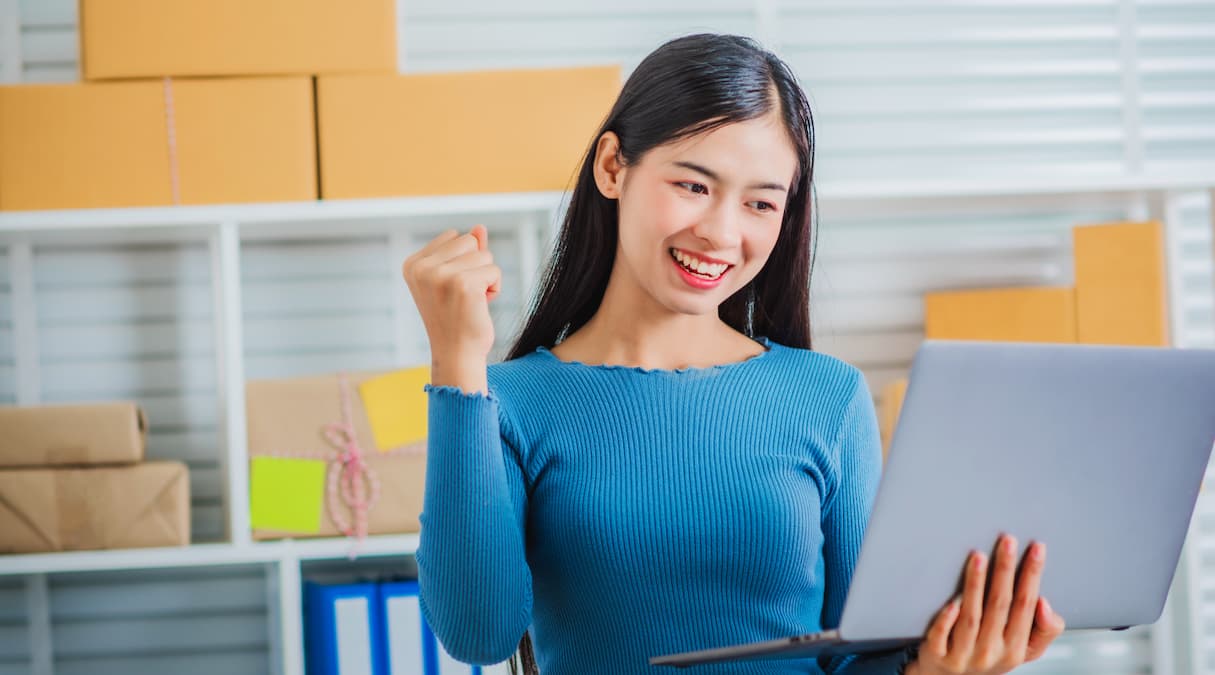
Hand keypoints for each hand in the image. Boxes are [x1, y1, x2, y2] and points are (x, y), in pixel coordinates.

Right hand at [402, 224, 500, 391]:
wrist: (457, 354)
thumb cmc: (457, 318)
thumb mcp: (456, 278)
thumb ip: (465, 251)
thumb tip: (480, 227)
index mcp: (413, 264)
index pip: (454, 237)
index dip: (462, 262)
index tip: (451, 290)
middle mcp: (422, 268)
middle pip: (470, 241)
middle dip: (476, 266)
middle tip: (463, 296)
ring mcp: (441, 275)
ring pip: (484, 254)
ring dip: (485, 277)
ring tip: (471, 301)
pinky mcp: (463, 284)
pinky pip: (494, 270)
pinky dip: (494, 288)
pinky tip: (480, 306)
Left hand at [905, 535, 1065, 674]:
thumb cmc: (991, 655)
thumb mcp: (1026, 649)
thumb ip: (1044, 629)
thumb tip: (1044, 602)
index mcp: (1016, 648)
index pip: (1026, 605)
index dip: (1032, 576)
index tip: (1036, 549)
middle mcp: (992, 652)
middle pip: (1000, 605)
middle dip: (1005, 570)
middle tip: (1007, 541)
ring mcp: (964, 655)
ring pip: (972, 616)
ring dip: (975, 584)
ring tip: (978, 556)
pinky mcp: (938, 655)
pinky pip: (943, 635)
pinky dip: (947, 618)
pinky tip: (951, 600)